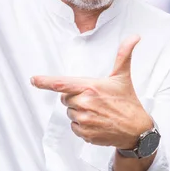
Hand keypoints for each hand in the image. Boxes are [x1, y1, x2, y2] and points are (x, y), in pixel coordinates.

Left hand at [31, 35, 151, 148]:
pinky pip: (74, 127)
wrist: (136, 129)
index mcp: (90, 87)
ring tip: (97, 111)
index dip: (45, 82)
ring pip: (69, 113)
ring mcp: (84, 120)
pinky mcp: (85, 133)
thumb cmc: (127, 101)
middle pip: (65, 98)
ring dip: (79, 112)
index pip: (62, 84)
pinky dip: (82, 126)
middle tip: (95, 99)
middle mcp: (85, 103)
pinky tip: (96, 122)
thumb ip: (124, 55)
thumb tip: (134, 37)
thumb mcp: (123, 77)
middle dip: (76, 98)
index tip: (34, 80)